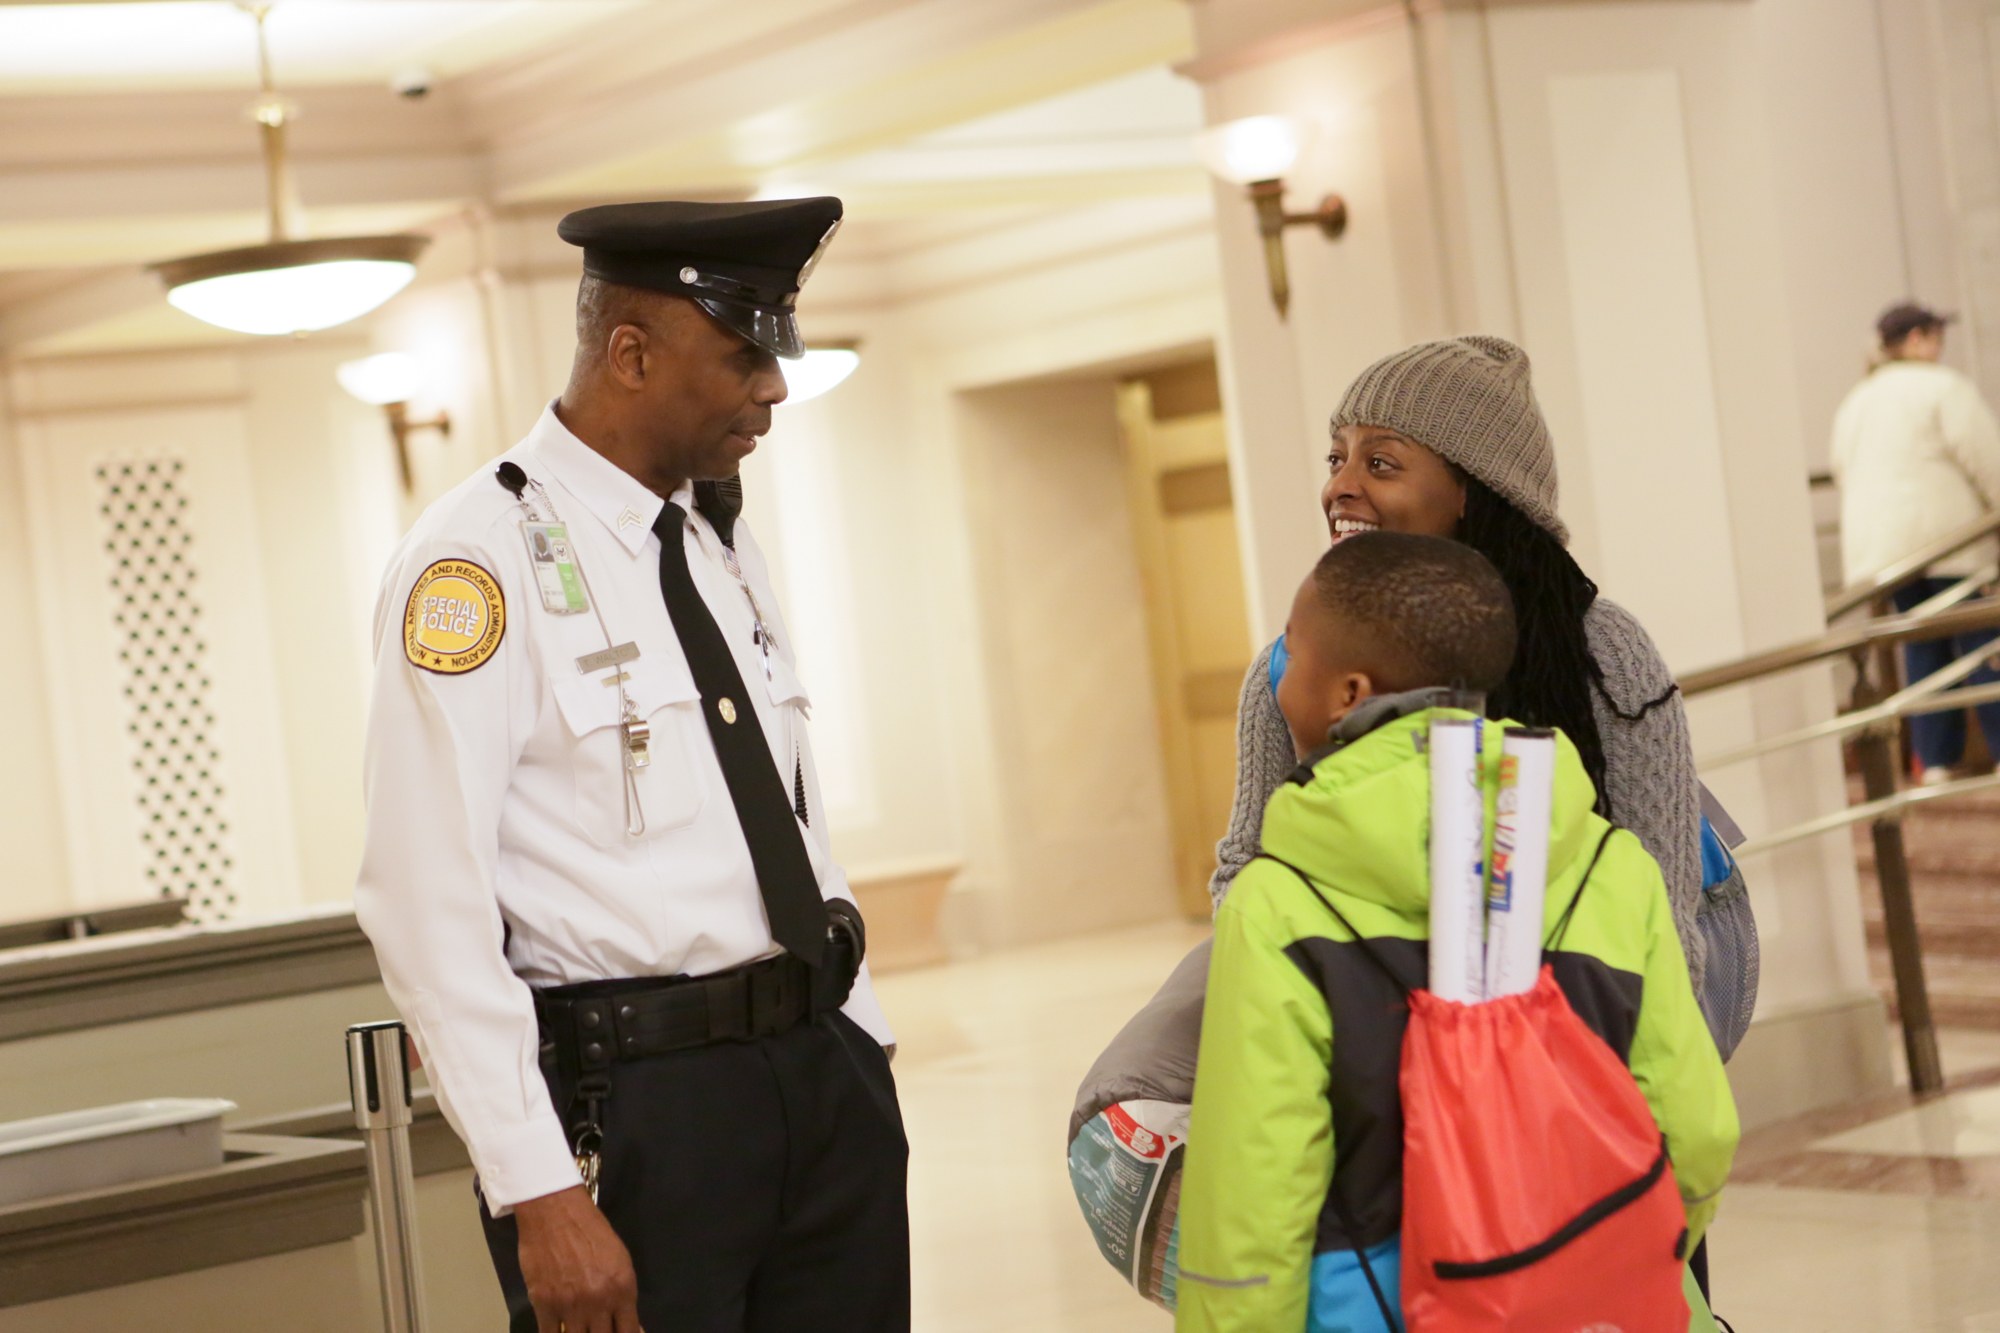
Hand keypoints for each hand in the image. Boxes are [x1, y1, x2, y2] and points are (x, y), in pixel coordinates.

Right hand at [514, 1185, 642, 1332]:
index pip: (629, 1332)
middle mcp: (599, 1302)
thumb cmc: (591, 1231)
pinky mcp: (544, 1305)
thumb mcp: (619, 1260)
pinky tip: (559, 1330)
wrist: (555, 1212)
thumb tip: (630, 1325)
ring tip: (580, 1328)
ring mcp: (570, 1306)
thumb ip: (623, 1295)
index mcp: (622, 1289)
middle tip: (597, 1328)